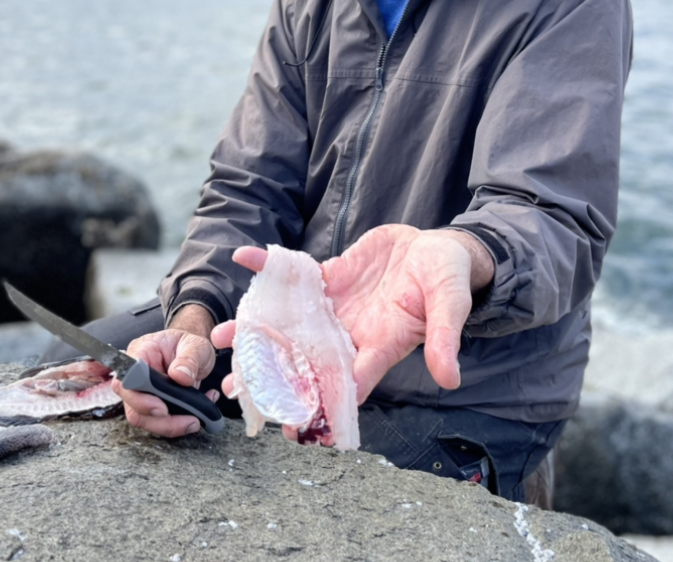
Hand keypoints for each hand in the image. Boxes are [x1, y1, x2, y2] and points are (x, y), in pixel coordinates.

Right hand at [114, 305, 217, 437]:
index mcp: (140, 353)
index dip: (140, 398)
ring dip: (169, 426)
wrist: (192, 351)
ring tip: (195, 421)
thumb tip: (181, 376)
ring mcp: (141, 393)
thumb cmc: (188, 344)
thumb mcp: (195, 345)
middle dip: (159, 420)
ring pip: (144, 419)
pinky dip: (178, 424)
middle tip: (189, 421)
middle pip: (132, 406)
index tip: (162, 409)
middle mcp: (134, 375)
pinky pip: (158, 422)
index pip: (128, 379)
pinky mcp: (151, 405)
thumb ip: (189, 358)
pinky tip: (198, 415)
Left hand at [225, 230, 492, 406]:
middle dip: (270, 375)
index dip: (319, 403)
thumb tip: (451, 378)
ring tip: (221, 338)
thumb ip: (444, 338)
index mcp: (381, 345)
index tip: (289, 424)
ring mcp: (337, 305)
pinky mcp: (331, 278)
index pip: (347, 381)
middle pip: (305, 360)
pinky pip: (296, 277)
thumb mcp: (450, 305)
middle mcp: (352, 332)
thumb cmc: (450, 279)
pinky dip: (270, 268)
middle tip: (234, 390)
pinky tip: (244, 257)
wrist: (439, 247)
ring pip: (291, 323)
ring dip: (257, 329)